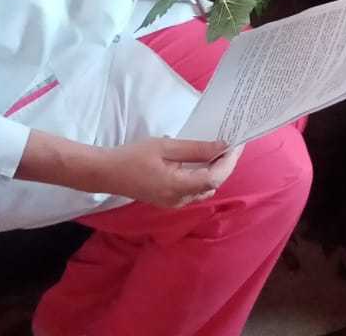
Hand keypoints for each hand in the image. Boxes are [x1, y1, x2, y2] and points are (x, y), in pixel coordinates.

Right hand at [97, 137, 240, 206]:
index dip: (229, 162)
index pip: (214, 178)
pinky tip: (202, 160)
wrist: (107, 173)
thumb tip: (222, 146)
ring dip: (215, 170)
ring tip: (219, 148)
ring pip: (205, 189)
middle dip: (225, 164)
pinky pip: (194, 190)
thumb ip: (195, 149)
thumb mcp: (166, 147)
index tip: (238, 144)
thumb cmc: (133, 156)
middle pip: (213, 184)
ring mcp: (174, 203)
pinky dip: (203, 175)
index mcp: (178, 187)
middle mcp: (179, 200)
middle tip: (232, 143)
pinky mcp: (169, 200)